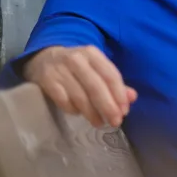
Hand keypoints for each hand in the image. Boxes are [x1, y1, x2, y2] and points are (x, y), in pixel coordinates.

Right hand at [22, 45, 136, 127]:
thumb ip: (114, 84)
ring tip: (99, 123)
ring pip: (80, 96)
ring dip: (92, 113)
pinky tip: (79, 114)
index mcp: (92, 53)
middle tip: (115, 122)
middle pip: (95, 87)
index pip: (110, 75)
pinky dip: (73, 110)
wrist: (44, 58)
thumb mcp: (96, 69)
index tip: (124, 111)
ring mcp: (59, 70)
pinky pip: (64, 101)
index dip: (119, 95)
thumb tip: (132, 97)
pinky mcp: (47, 81)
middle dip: (107, 107)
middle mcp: (76, 59)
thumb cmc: (77, 67)